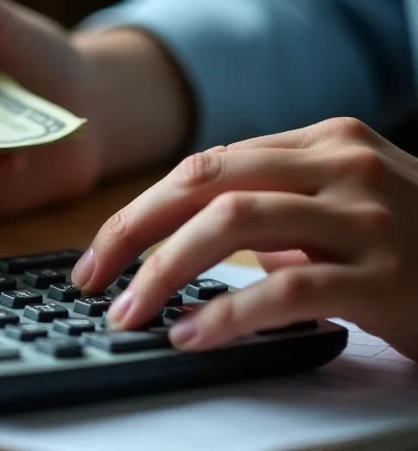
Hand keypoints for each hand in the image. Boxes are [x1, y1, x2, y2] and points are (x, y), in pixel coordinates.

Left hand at [72, 117, 417, 360]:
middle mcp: (341, 166)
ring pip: (234, 226)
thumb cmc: (416, 246)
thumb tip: (183, 237)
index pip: (205, 166)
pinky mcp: (385, 275)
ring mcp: (366, 217)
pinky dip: (227, 313)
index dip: (141, 210)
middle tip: (93, 279)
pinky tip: (193, 336)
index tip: (100, 252)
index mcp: (322, 143)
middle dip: (134, 232)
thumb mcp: (342, 209)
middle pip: (206, 184)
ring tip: (131, 313)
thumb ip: (273, 210)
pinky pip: (286, 288)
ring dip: (166, 272)